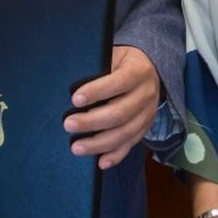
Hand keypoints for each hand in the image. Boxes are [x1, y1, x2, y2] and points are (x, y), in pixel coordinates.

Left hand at [63, 45, 160, 169]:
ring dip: (99, 143)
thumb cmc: (120, 62)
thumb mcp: (112, 55)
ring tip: (76, 147)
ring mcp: (148, 114)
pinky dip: (116, 155)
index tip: (74, 99)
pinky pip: (131, 145)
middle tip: (68, 124)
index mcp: (138, 71)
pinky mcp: (145, 128)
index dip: (97, 91)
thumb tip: (69, 82)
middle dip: (92, 121)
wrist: (147, 69)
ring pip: (125, 133)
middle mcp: (147, 94)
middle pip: (120, 113)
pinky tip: (100, 163)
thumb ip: (97, 67)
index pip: (119, 82)